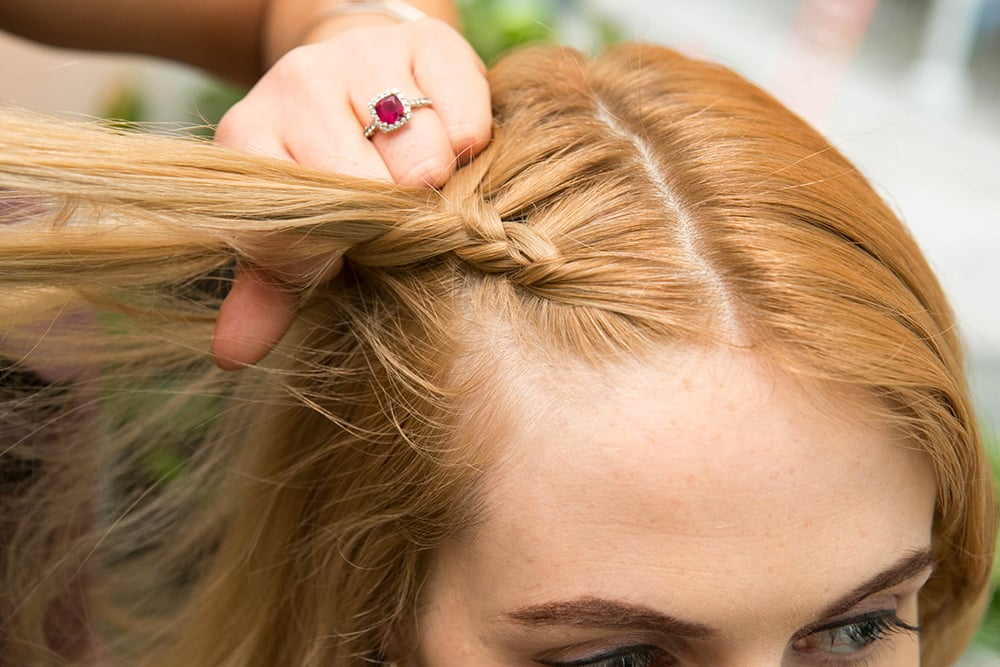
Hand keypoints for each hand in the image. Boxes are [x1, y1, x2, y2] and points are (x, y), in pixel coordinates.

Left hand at [211, 17, 489, 368]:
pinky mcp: (428, 42)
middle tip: (396, 218)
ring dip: (436, 183)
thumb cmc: (332, 168)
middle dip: (391, 222)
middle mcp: (297, 85)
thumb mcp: (292, 227)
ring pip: (421, 158)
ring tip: (425, 180)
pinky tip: (454, 145)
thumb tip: (234, 354)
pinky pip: (466, 117)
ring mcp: (362, 57)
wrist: (366, 67)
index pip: (289, 232)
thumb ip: (269, 287)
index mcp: (249, 137)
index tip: (347, 257)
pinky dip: (470, 143)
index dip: (327, 260)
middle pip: (364, 194)